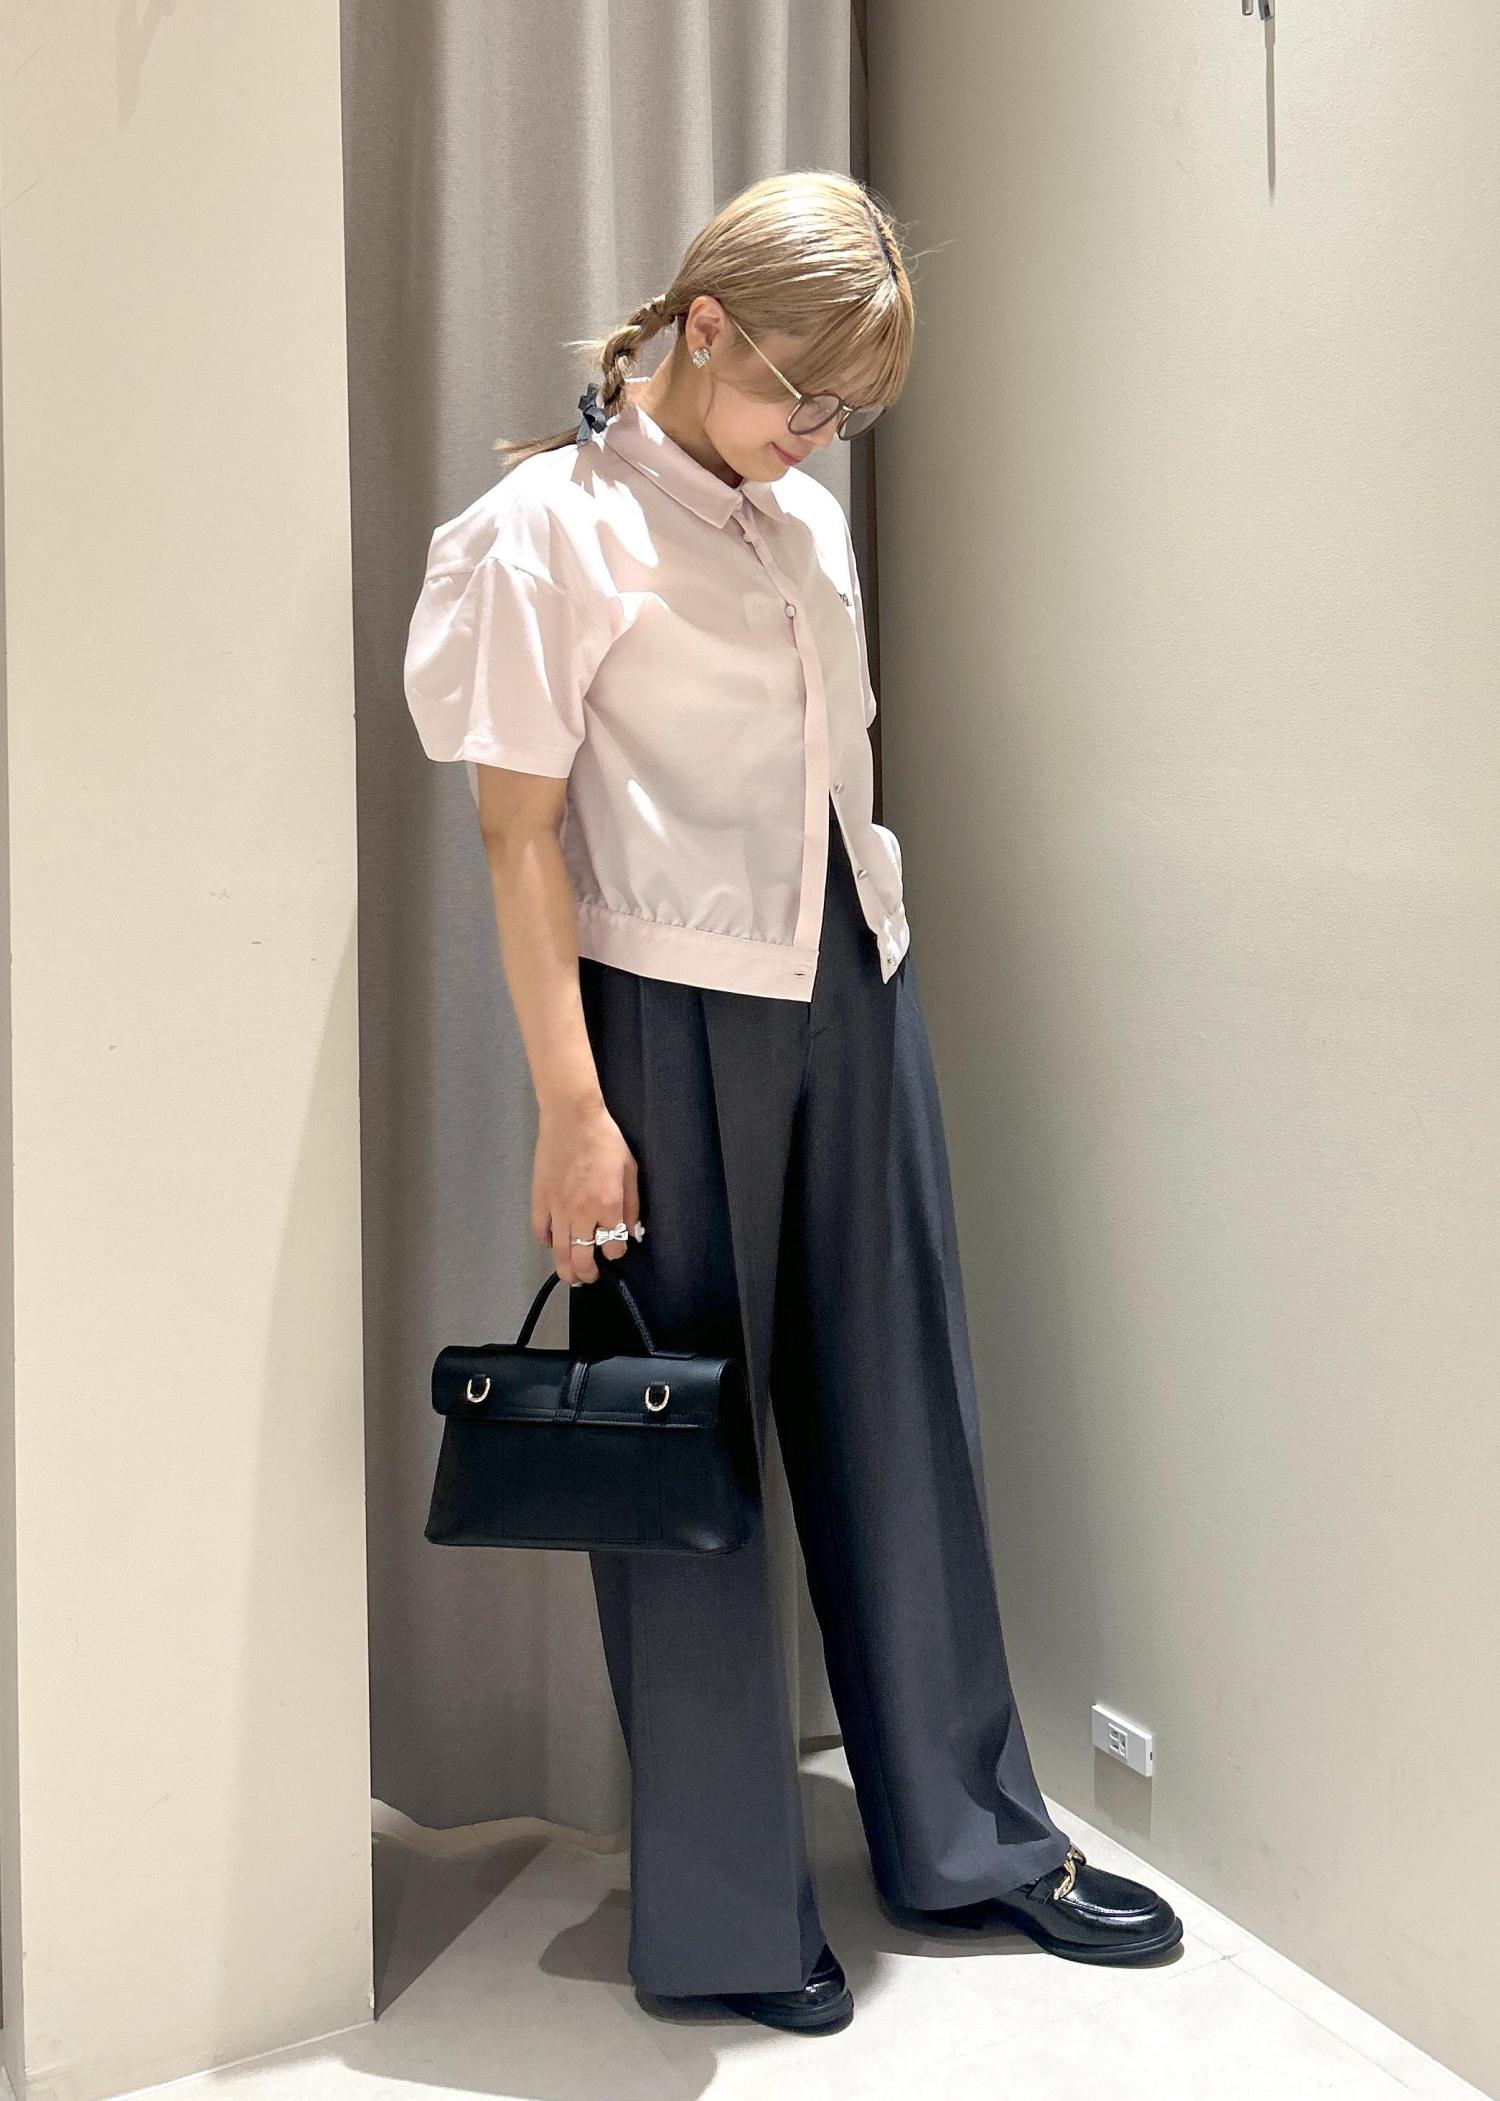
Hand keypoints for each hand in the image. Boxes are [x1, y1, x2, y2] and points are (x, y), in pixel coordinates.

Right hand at [532, 1096, 641, 1286]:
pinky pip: (540, 1232)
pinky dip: (547, 1242)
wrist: (572, 1118)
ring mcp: (557, 1209)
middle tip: (590, 1276)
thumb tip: (630, 1229)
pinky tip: (554, 1242)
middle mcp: (581, 1214)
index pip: (613, 1248)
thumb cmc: (605, 1140)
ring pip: (559, 1253)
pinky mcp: (540, 1200)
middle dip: (588, 1273)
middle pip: (582, 1260)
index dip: (616, 1251)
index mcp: (607, 1207)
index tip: (617, 1245)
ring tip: (572, 1275)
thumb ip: (631, 1204)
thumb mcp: (630, 1170)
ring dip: (566, 1269)